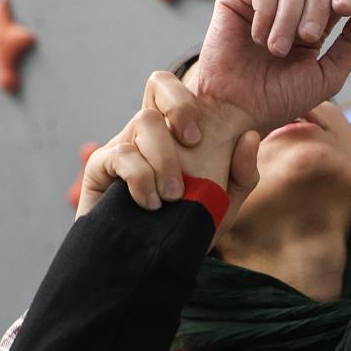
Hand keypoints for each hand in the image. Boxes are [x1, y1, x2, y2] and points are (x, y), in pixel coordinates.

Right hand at [75, 72, 261, 248]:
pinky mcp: (100, 168)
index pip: (175, 87)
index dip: (186, 98)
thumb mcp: (224, 206)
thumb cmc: (187, 231)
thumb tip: (250, 135)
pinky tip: (151, 205)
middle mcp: (149, 132)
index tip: (201, 137)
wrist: (152, 264)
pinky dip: (142, 179)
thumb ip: (243, 175)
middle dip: (181, 108)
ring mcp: (123, 146)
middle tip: (195, 143)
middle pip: (158, 85)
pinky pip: (121, 155)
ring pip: (144, 121)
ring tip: (174, 196)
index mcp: (176, 132)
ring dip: (166, 158)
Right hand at [190, 0, 350, 138]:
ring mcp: (264, 3)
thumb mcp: (327, 75)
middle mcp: (290, 11)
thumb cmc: (280, 99)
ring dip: (290, 17)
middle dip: (318, 8)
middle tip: (307, 38)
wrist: (237, 110)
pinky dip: (266, 12)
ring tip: (277, 49)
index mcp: (314, 26)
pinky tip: (257, 38)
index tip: (345, 10)